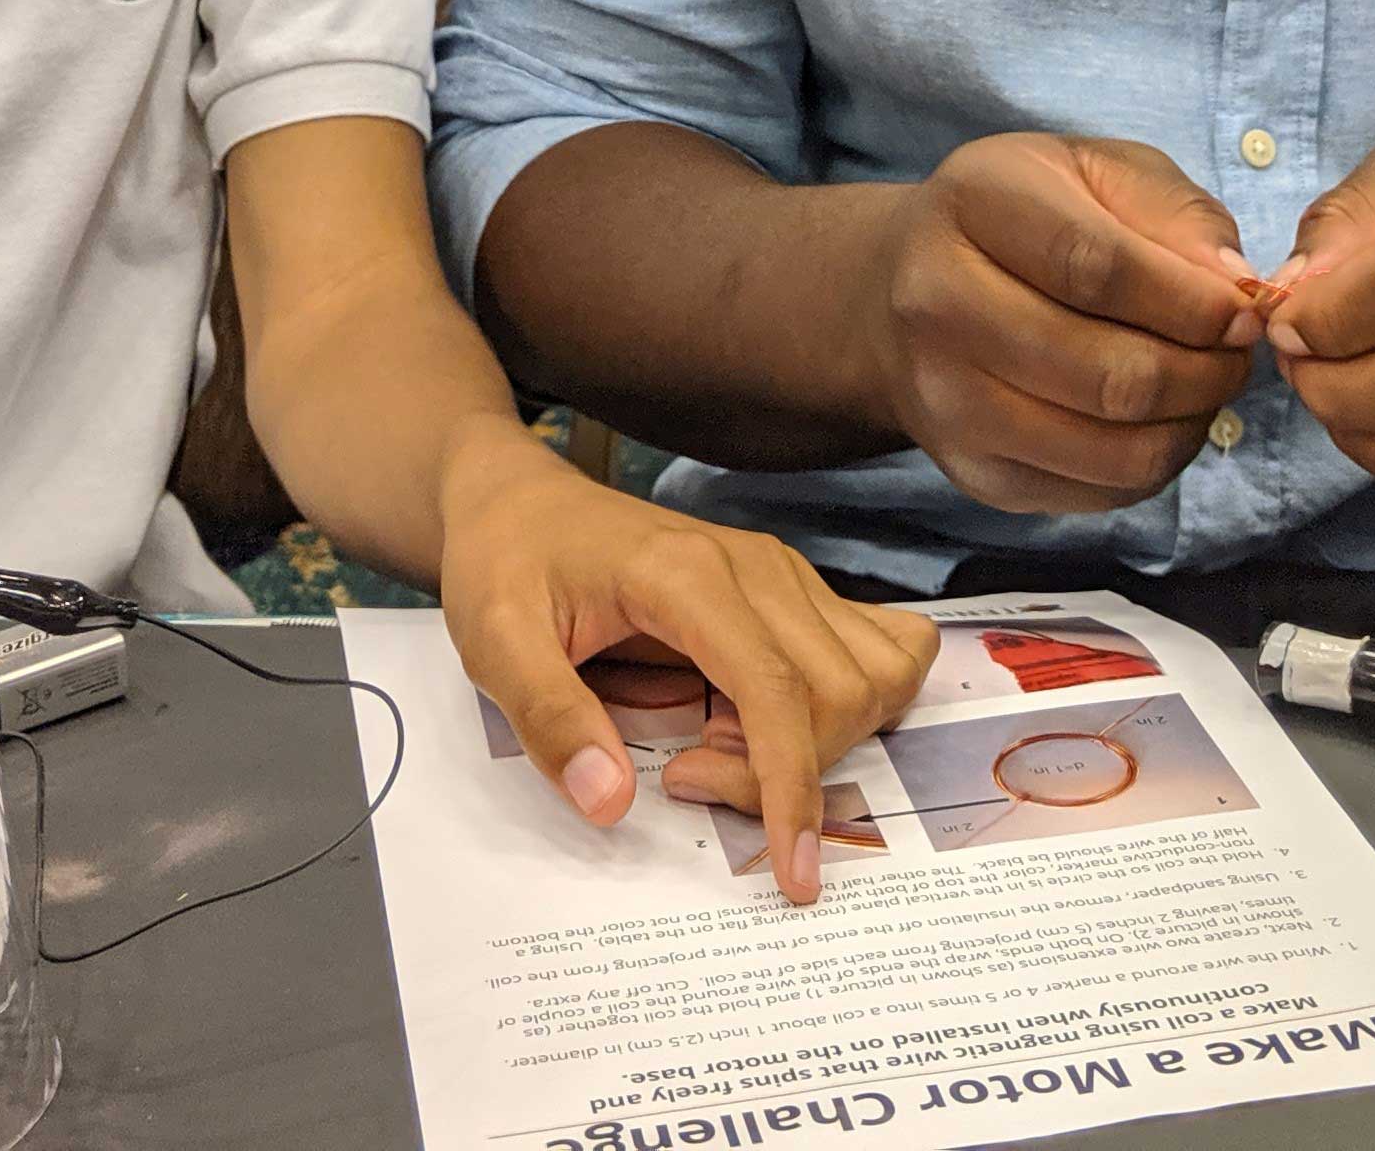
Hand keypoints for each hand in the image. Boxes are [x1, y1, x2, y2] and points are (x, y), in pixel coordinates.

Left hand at [435, 428, 937, 901]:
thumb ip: (551, 719)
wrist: (522, 503)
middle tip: (681, 773)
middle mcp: (758, 567)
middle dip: (781, 772)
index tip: (793, 871)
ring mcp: (785, 574)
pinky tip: (770, 719)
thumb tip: (612, 803)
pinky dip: (850, 706)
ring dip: (816, 743)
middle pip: (835, 693)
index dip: (791, 786)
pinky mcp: (793, 590)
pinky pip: (878, 650)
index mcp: (688, 575)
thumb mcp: (496, 640)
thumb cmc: (508, 563)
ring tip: (718, 741)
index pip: (777, 689)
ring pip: (867, 678)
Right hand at [863, 132, 1257, 515]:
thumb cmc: (1024, 218)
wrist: (901, 289)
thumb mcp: (1095, 172)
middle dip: (1204, 370)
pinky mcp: (976, 473)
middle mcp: (939, 305)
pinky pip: (1102, 492)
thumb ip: (1174, 212)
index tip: (1244, 310)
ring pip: (1113, 448)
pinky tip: (1161, 418)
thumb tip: (1235, 289)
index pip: (1096, 269)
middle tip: (1237, 352)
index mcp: (973, 205)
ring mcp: (949, 402)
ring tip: (1206, 383)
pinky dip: (1159, 462)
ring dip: (1191, 422)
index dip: (1191, 301)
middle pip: (1107, 373)